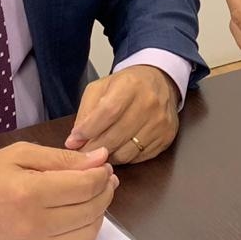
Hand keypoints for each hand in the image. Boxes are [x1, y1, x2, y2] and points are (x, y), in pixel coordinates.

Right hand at [0, 142, 116, 239]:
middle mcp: (34, 227)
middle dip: (104, 192)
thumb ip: (62, 158)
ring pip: (87, 235)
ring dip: (97, 215)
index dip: (102, 174)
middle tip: (101, 179)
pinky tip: (73, 220)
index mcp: (30, 193)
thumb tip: (100, 160)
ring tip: (88, 199)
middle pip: (92, 211)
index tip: (101, 166)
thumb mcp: (18, 155)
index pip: (87, 186)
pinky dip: (81, 236)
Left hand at [65, 65, 180, 163]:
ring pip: (126, 152)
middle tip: (82, 153)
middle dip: (93, 148)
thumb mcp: (100, 88)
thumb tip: (74, 141)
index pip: (107, 113)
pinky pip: (139, 157)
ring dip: (108, 156)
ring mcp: (160, 122)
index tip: (74, 140)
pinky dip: (124, 157)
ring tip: (99, 151)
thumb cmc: (126, 85)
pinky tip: (118, 149)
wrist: (160, 82)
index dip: (88, 130)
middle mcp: (149, 103)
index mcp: (130, 85)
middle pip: (115, 136)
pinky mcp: (166, 137)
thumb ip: (85, 112)